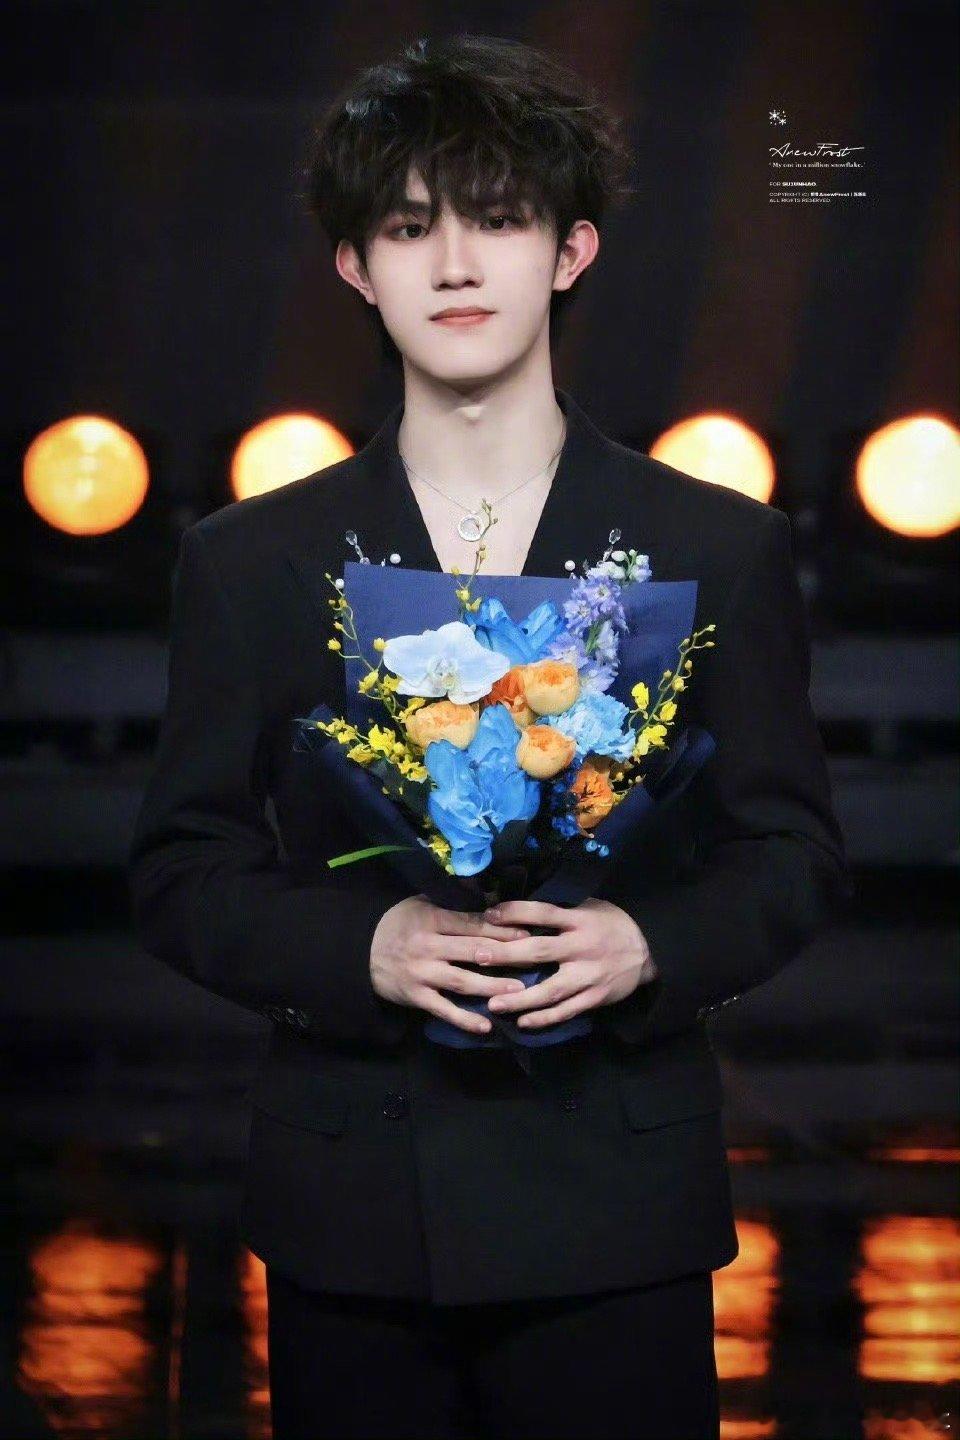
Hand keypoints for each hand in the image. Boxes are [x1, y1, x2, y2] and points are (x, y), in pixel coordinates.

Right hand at [369, 895, 532, 1035]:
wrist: (360, 951)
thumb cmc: (399, 924)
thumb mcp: (422, 903)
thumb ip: (454, 902)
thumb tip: (492, 898)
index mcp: (432, 920)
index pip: (472, 924)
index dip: (501, 929)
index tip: (527, 932)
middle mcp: (428, 947)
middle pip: (472, 951)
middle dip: (505, 956)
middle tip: (533, 958)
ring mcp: (422, 974)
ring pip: (463, 982)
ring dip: (492, 986)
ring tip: (519, 991)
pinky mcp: (416, 997)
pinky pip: (444, 1010)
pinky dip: (465, 1019)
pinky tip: (486, 1026)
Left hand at [478, 898, 657, 1028]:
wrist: (650, 951)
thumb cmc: (610, 924)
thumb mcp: (589, 907)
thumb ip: (560, 910)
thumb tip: (518, 909)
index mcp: (580, 920)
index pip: (543, 913)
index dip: (516, 912)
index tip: (489, 914)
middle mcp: (582, 947)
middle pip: (539, 951)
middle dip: (507, 954)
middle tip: (479, 957)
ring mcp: (589, 975)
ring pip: (550, 990)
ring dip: (520, 998)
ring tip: (492, 1004)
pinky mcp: (595, 997)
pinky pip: (567, 1011)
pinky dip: (544, 1018)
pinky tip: (522, 1022)